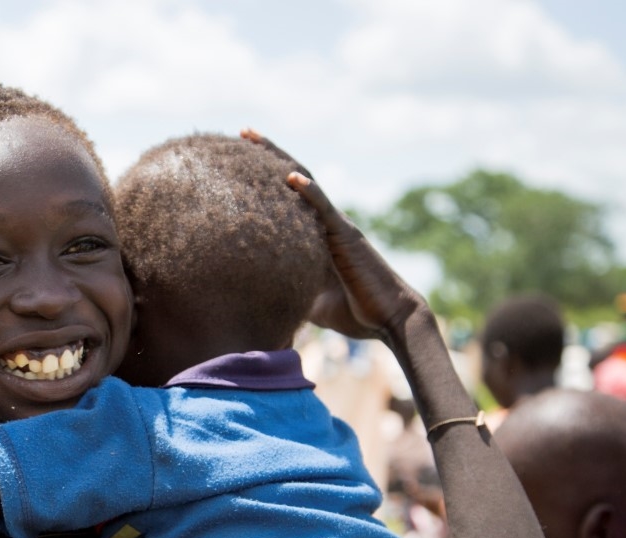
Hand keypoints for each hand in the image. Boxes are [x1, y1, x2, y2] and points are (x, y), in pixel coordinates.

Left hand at [241, 129, 426, 341]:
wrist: (389, 318)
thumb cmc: (353, 311)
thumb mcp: (308, 300)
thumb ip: (287, 291)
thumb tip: (258, 302)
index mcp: (314, 235)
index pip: (285, 198)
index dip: (263, 179)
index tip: (236, 162)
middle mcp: (324, 222)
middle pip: (292, 179)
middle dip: (266, 155)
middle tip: (242, 131)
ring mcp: (336, 225)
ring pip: (306, 183)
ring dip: (279, 160)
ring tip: (251, 137)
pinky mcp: (347, 236)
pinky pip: (325, 209)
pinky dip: (309, 191)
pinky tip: (292, 177)